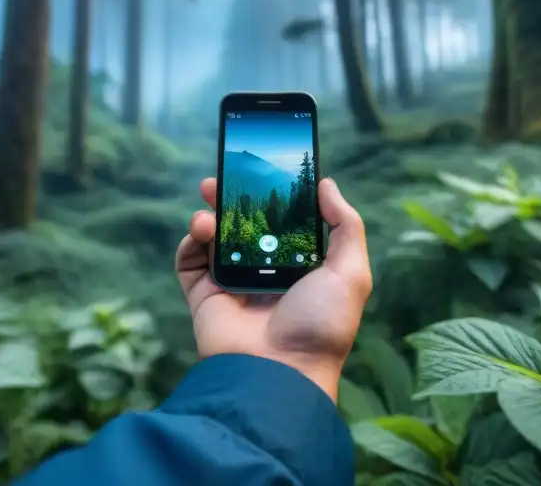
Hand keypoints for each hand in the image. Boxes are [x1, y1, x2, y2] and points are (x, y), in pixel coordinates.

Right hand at [174, 177, 371, 401]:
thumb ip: (345, 225)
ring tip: (208, 209)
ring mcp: (233, 284)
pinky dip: (191, 241)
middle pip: (244, 224)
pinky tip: (200, 231)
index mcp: (300, 267)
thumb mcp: (351, 273)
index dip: (273, 195)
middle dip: (232, 198)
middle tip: (220, 178)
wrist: (280, 372)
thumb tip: (327, 184)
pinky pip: (190, 261)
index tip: (264, 169)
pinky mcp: (205, 297)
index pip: (284, 221)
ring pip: (214, 238)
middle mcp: (265, 273)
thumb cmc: (321, 325)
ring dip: (209, 215)